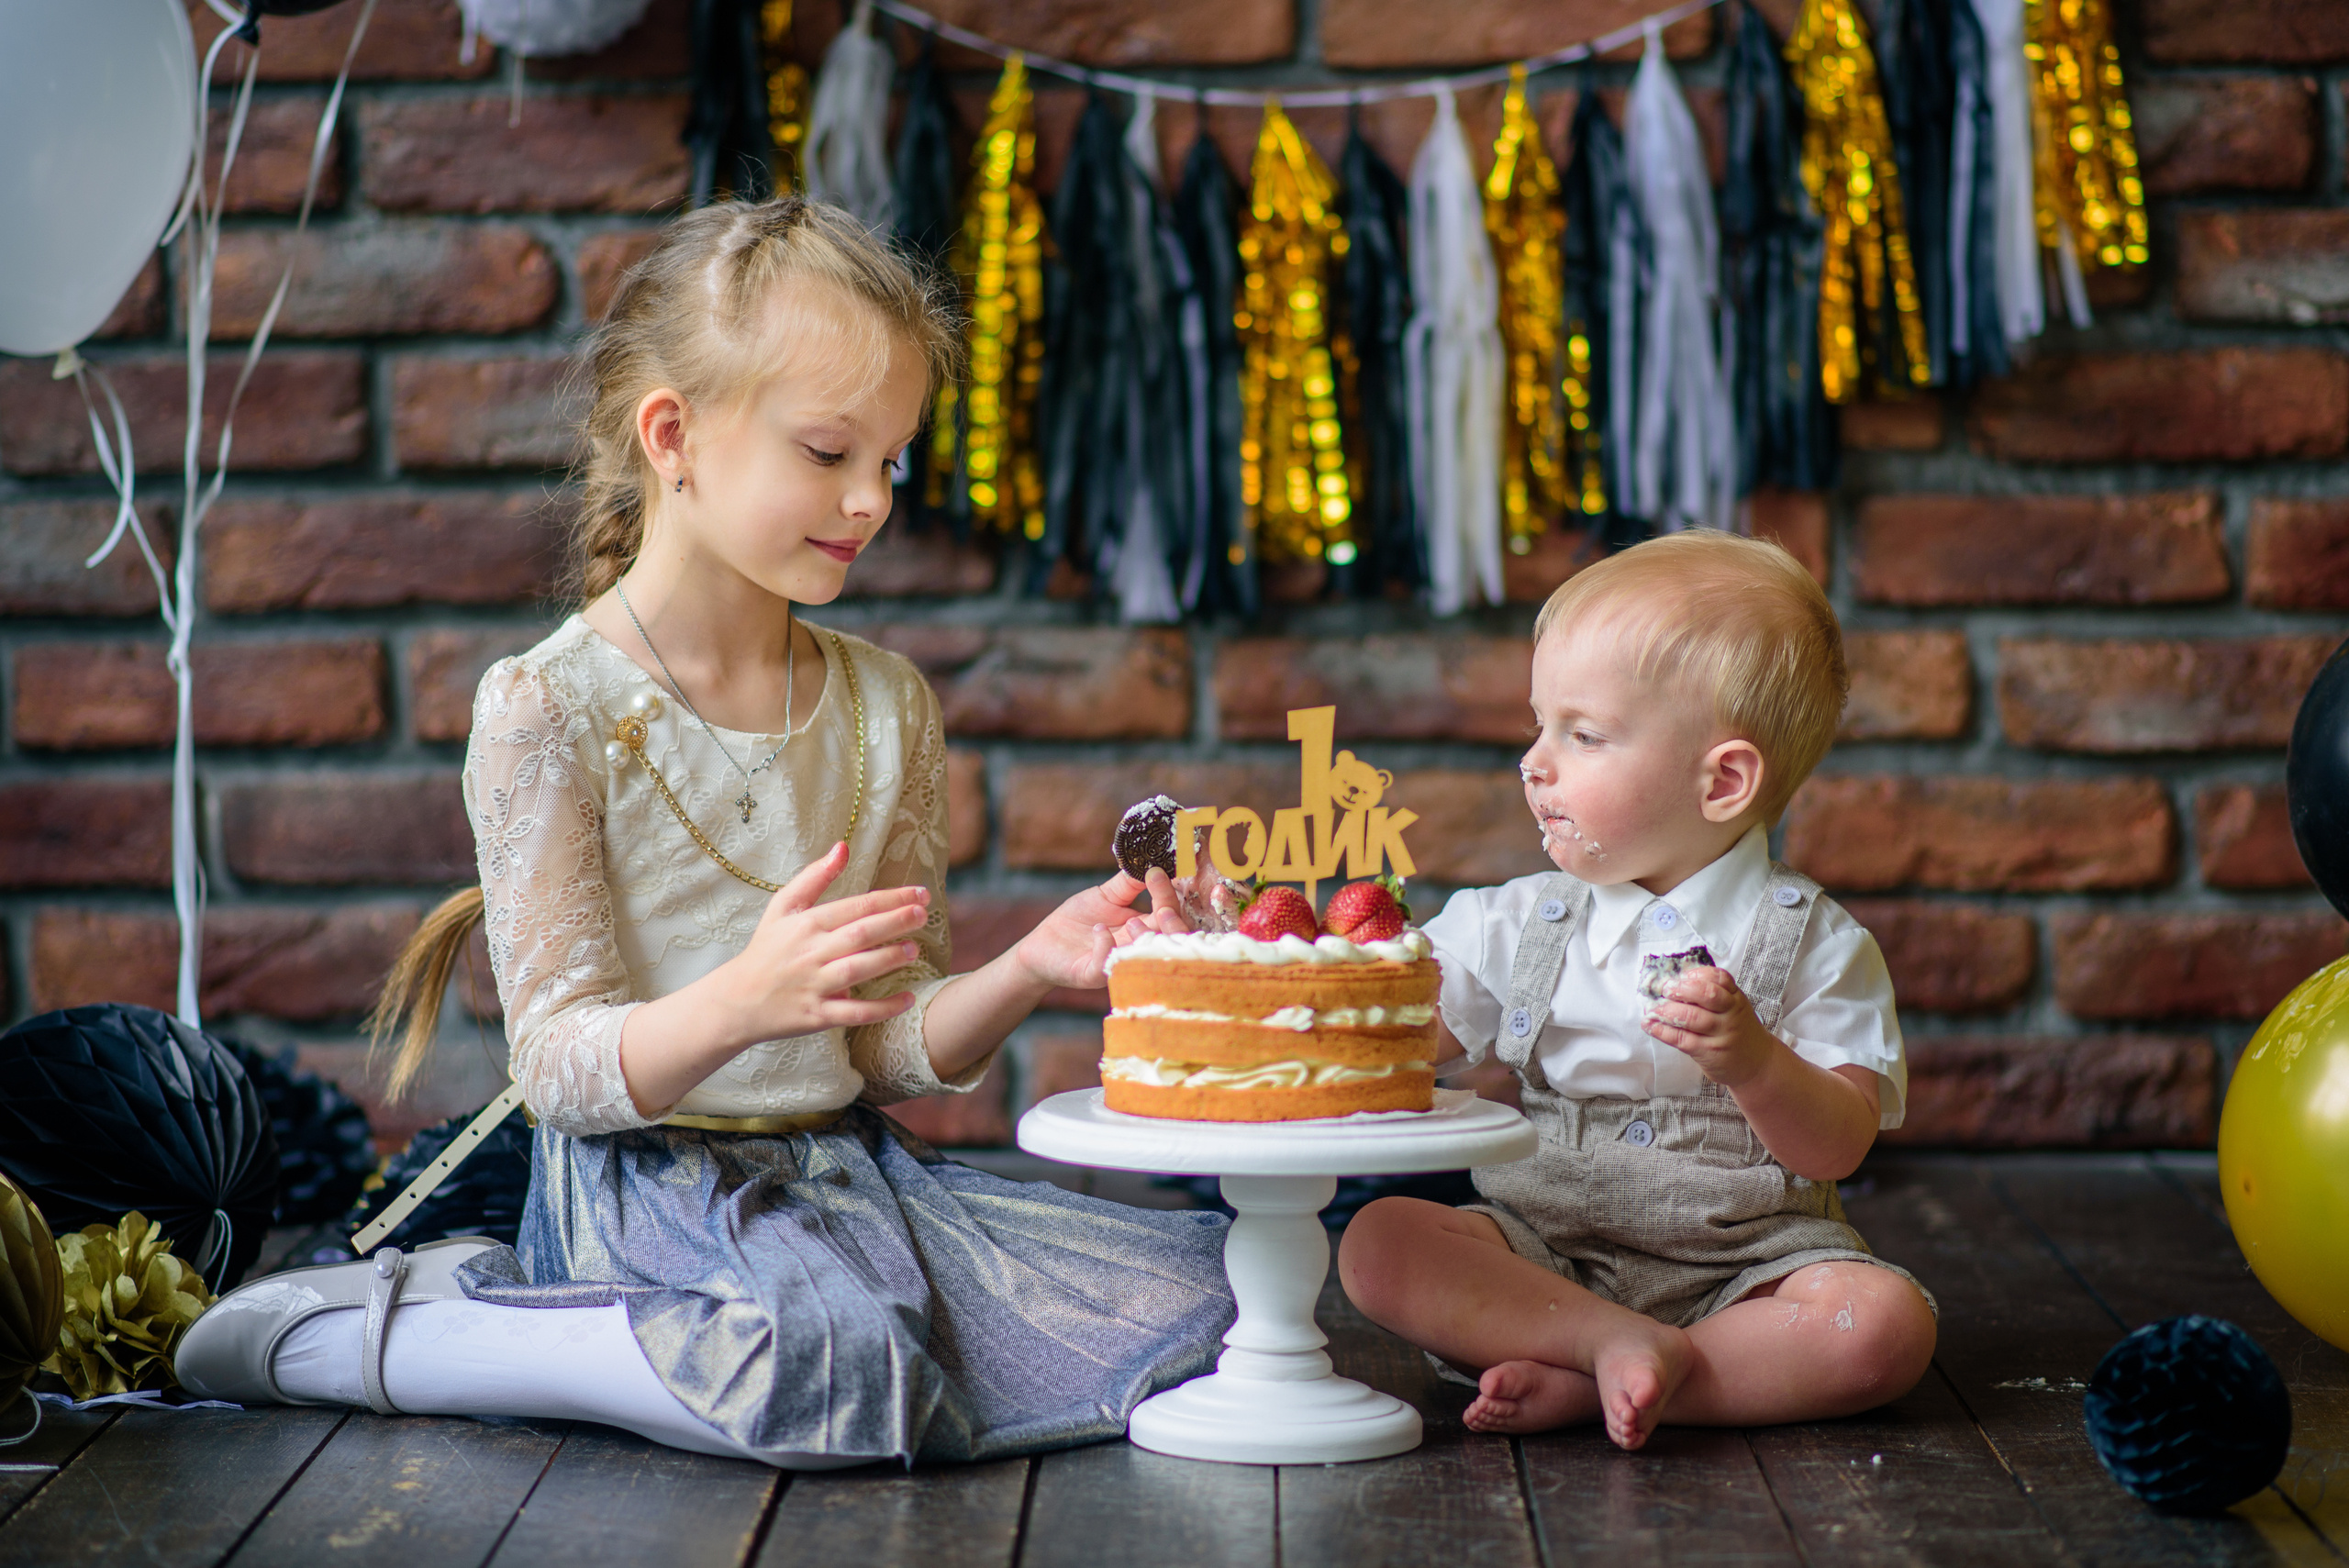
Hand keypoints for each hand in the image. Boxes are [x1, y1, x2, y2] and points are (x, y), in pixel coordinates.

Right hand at [712, 842, 930, 1042]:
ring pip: (856, 970)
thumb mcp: (782, 908)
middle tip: (924, 914)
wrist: (737, 1000)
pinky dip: (882, 1008)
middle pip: (860, 934)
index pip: (855, 907)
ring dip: (888, 959)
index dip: (890, 899)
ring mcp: (814, 985)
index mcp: (806, 924)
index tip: (920, 893)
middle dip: (895, 922)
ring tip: (914, 949)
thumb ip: (814, 877)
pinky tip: (908, 999)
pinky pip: (854, 1013)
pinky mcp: (817, 1015)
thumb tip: (843, 848)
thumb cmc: (766, 950)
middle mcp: (811, 953)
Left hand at [1011, 869, 1187, 992]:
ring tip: (1132, 919)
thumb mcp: (1106, 896)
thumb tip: (1153, 861)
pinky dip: (1106, 944)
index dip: (1172, 897)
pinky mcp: (1092, 973)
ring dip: (1144, 935)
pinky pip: (1106, 962)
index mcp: (1144, 928)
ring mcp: (1116, 962)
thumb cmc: (1078, 919)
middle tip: (1161, 902)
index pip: (1170, 916)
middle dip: (1172, 921)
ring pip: (1144, 956)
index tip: (1164, 873)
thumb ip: (1129, 883)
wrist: (1043, 944)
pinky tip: (1098, 929)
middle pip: (1169, 938)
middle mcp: (1136, 949)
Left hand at [1643, 966, 1781, 1088]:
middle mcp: (1730, 1014)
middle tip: (1665, 989)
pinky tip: (1651, 1025)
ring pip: (1692, 1017)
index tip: (1682, 976)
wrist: (1758, 1065)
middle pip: (1706, 994)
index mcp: (1735, 999)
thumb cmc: (1739, 1032)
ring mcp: (1721, 1034)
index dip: (1698, 974)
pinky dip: (1663, 1031)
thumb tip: (1677, 982)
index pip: (1720, 978)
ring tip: (1652, 1009)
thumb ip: (1715, 994)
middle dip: (1681, 989)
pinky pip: (1683, 1039)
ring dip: (1666, 1011)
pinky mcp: (1709, 1052)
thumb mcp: (1735, 1008)